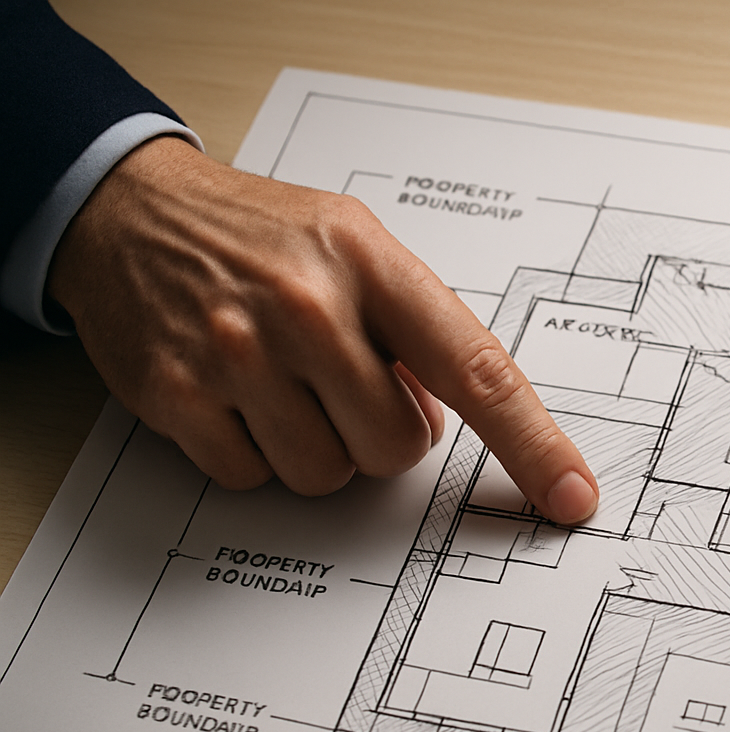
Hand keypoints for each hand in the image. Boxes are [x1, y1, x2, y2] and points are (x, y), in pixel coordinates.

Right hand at [48, 136, 598, 520]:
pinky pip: (253, 477)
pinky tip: (235, 394)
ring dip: (317, 446)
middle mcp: (308, 307)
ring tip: (285, 383)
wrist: (132, 210)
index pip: (476, 370)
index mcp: (372, 264)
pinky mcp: (178, 396)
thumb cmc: (263, 237)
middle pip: (397, 448)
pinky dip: (253, 452)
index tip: (572, 497)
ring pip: (328, 474)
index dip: (533, 445)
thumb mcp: (356, 248)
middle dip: (381, 433)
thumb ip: (416, 327)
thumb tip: (463, 417)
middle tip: (344, 383)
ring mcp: (239, 353)